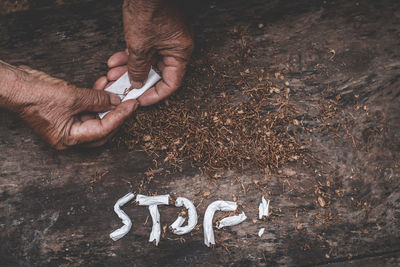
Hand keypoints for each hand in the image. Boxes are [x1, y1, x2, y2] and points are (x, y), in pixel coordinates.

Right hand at [12, 66, 137, 148]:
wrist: (15, 85)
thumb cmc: (35, 96)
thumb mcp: (72, 97)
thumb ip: (97, 99)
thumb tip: (115, 100)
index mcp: (69, 139)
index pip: (103, 130)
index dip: (120, 117)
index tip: (132, 105)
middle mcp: (69, 136)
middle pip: (102, 129)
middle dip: (116, 114)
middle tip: (129, 101)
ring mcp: (68, 125)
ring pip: (96, 118)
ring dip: (107, 104)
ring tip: (114, 89)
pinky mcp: (67, 114)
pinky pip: (88, 110)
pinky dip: (96, 100)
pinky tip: (102, 87)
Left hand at [109, 0, 193, 105]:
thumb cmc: (147, 10)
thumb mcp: (139, 46)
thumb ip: (138, 68)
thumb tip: (137, 83)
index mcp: (180, 52)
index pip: (171, 83)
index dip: (155, 94)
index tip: (141, 99)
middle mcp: (176, 47)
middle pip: (158, 73)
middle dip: (137, 79)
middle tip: (123, 87)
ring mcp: (166, 40)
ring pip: (148, 62)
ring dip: (129, 68)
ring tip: (113, 73)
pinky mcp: (156, 34)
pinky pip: (144, 51)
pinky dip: (130, 56)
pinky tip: (115, 61)